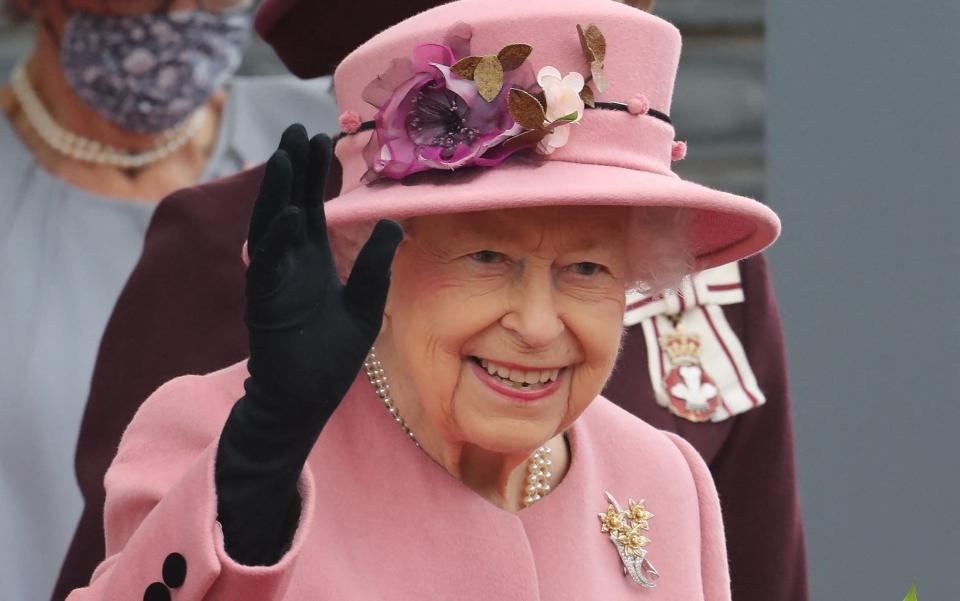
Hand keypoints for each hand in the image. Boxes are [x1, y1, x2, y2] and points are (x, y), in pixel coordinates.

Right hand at [244, 123, 402, 411]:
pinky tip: (291, 213)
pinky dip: (277, 239)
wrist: (305, 399)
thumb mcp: (364, 303)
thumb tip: (395, 223)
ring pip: (270, 226)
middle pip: (287, 204)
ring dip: (278, 191)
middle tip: (297, 129)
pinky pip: (266, 265)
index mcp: (310, 261)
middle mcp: (288, 263)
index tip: (322, 139)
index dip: (315, 175)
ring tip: (288, 155)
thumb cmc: (331, 355)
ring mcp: (273, 281)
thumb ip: (375, 265)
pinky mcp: (264, 304)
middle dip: (292, 168)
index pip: (310, 207)